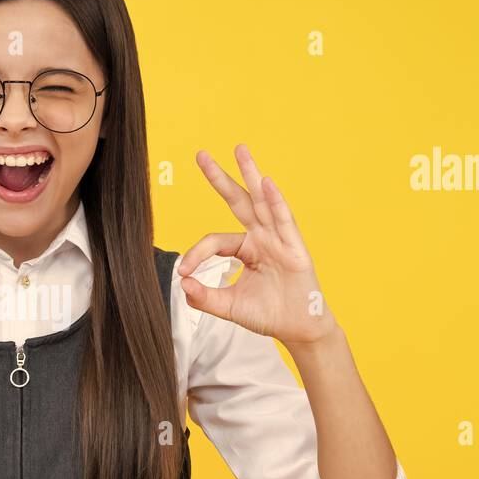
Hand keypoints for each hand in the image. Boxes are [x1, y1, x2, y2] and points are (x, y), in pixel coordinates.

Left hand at [177, 144, 338, 347]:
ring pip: (261, 202)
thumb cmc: (267, 314)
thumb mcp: (229, 307)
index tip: (184, 272)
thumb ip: (204, 297)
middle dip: (220, 178)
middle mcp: (261, 237)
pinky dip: (275, 201)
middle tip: (201, 155)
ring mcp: (279, 239)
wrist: (297, 329)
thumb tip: (181, 283)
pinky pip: (284, 220)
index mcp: (245, 248)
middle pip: (238, 201)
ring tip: (240, 150)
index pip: (215, 241)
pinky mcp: (295, 248)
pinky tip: (266, 183)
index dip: (196, 253)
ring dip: (251, 174)